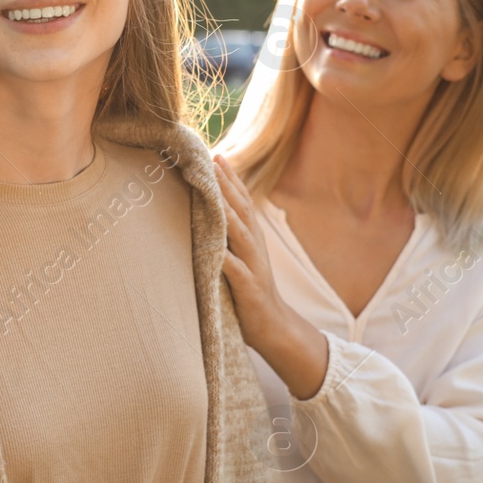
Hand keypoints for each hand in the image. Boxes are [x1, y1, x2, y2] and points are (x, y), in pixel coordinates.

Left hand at [214, 154, 329, 398]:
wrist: (274, 327)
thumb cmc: (249, 292)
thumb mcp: (239, 259)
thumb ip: (228, 238)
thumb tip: (208, 214)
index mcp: (251, 239)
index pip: (241, 203)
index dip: (230, 179)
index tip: (215, 155)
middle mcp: (254, 247)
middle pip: (240, 210)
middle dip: (226, 185)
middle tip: (212, 161)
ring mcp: (253, 267)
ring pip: (239, 234)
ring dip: (226, 212)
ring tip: (212, 193)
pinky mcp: (249, 289)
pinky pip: (235, 271)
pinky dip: (225, 259)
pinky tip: (214, 248)